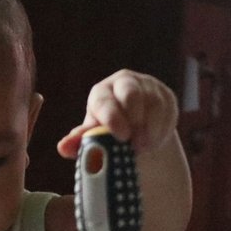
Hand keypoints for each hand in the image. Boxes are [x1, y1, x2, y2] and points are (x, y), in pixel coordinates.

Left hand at [57, 70, 179, 157]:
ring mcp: (147, 86)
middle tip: (135, 145)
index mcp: (102, 93)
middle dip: (134, 119)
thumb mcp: (95, 138)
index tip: (120, 137)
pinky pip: (167, 111)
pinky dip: (162, 130)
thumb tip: (63, 147)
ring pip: (153, 103)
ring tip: (144, 148)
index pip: (104, 100)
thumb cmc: (109, 135)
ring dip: (150, 129)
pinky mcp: (165, 95)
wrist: (137, 135)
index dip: (112, 118)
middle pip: (131, 92)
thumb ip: (81, 142)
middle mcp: (124, 83)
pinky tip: (154, 142)